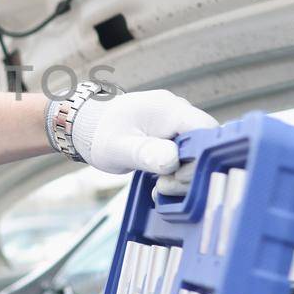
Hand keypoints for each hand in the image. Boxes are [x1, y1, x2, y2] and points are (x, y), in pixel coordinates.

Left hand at [69, 89, 217, 194]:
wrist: (86, 124)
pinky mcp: (172, 133)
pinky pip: (186, 154)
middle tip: (163, 184)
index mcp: (169, 109)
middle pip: (204, 144)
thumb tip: (172, 160)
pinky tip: (161, 181)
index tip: (178, 175)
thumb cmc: (99, 133)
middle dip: (189, 171)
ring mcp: (176, 122)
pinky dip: (177, 171)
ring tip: (159, 184)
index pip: (207, 131)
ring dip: (183, 174)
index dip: (202, 157)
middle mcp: (178, 111)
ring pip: (197, 152)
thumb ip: (145, 153)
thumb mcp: (119, 148)